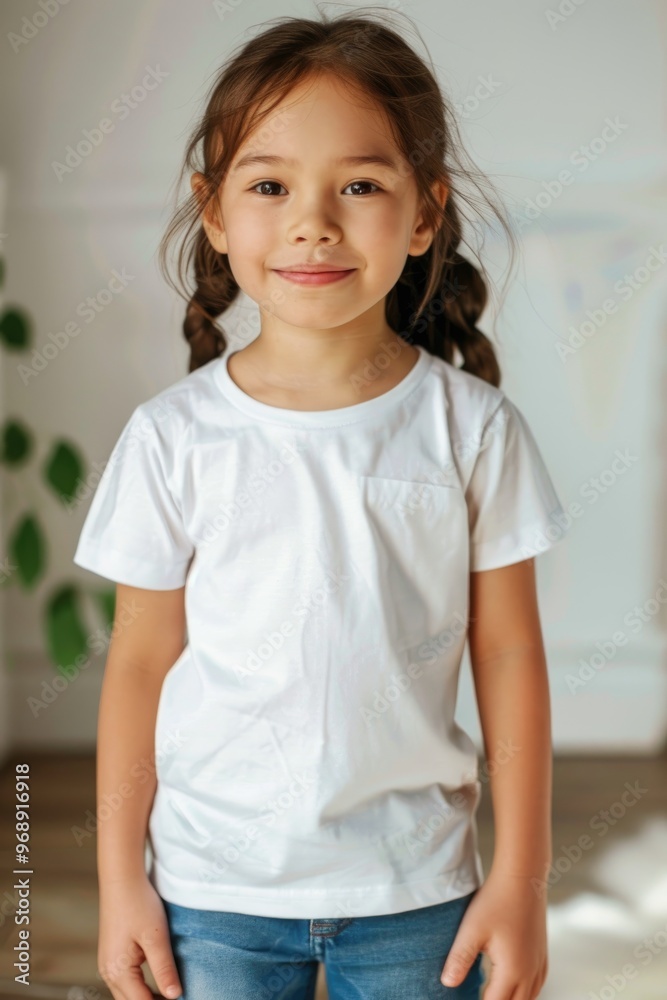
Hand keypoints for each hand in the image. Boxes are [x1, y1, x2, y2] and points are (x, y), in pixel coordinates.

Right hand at [98, 875, 182, 998]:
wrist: (122, 879)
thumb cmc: (138, 904)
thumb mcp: (155, 937)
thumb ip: (164, 969)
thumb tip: (175, 996)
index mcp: (118, 971)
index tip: (182, 999)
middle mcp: (108, 972)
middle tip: (177, 997)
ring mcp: (108, 965)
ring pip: (127, 995)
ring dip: (146, 998)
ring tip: (170, 994)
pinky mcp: (112, 956)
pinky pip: (125, 982)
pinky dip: (140, 988)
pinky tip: (157, 983)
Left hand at [440, 868, 548, 998]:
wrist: (523, 876)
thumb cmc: (496, 901)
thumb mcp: (471, 930)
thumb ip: (459, 959)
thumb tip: (447, 984)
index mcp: (512, 971)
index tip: (465, 998)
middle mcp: (530, 972)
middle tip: (479, 995)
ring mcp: (539, 962)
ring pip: (529, 997)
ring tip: (494, 994)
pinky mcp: (542, 952)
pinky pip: (537, 983)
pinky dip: (526, 991)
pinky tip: (516, 984)